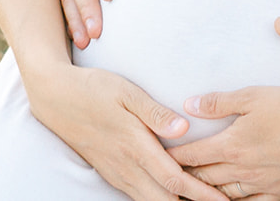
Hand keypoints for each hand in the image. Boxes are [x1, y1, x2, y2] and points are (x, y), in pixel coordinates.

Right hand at [26, 64, 225, 200]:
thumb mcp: (126, 92)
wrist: (56, 98)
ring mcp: (117, 173)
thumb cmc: (94, 89)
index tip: (223, 199)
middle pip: (165, 200)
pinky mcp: (111, 173)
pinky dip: (159, 200)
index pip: (174, 179)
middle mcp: (126, 166)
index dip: (201, 193)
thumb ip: (155, 113)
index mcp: (135, 146)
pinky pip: (138, 196)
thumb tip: (185, 128)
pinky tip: (173, 196)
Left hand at [171, 88, 279, 200]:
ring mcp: (261, 185)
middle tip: (170, 178)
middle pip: (204, 178)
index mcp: (232, 145)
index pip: (193, 155)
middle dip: (186, 177)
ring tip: (195, 191)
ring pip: (224, 195)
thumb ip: (218, 102)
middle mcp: (242, 170)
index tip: (159, 157)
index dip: (175, 156)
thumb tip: (189, 105)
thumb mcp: (253, 96)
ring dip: (207, 193)